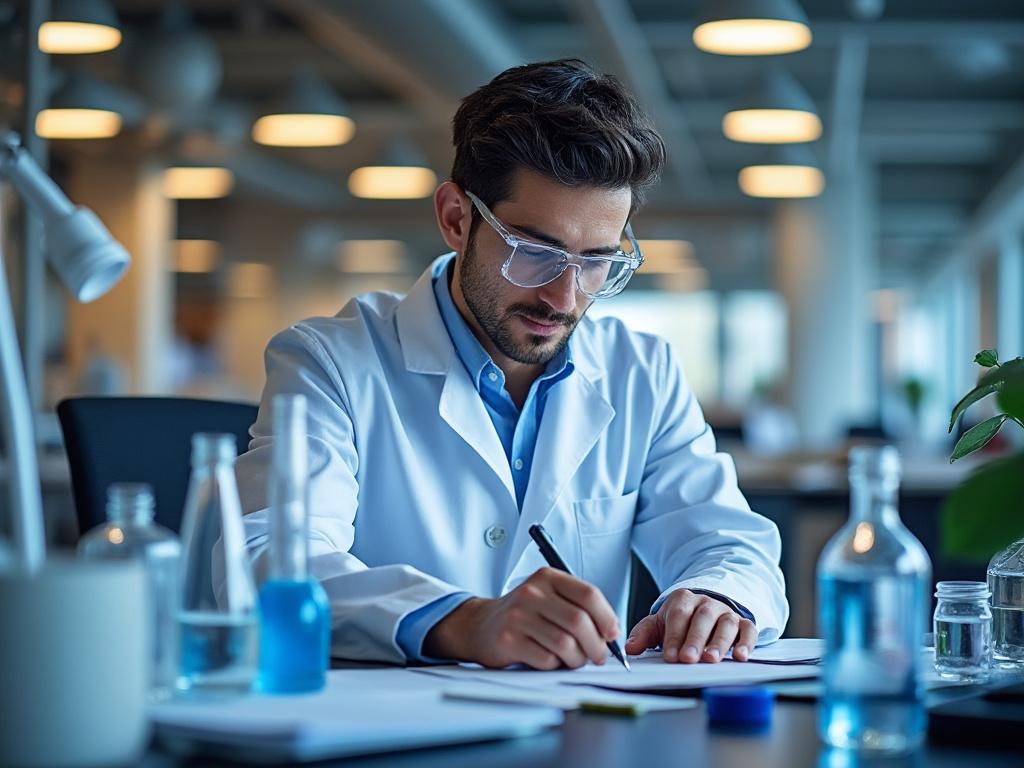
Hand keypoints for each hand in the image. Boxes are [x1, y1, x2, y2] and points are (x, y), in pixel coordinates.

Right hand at [422, 567, 619, 668]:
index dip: (607, 617)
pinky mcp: (508, 640)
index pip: (588, 594)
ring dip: (577, 659)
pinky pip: (546, 659)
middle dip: (596, 645)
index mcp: (547, 577)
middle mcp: (531, 592)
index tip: (612, 634)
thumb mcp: (549, 598)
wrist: (480, 625)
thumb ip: (578, 608)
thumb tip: (611, 634)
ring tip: (574, 660)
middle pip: (579, 621)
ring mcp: (517, 615)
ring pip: (565, 644)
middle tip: (598, 656)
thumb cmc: (524, 614)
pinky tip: (550, 660)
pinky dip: (555, 665)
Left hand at [623, 589, 756, 663]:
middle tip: (689, 659)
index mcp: (683, 600)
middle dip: (695, 640)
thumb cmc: (680, 620)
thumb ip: (644, 634)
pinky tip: (740, 656)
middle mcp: (707, 604)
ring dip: (719, 642)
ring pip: (726, 624)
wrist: (704, 606)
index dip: (674, 637)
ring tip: (712, 659)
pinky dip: (746, 643)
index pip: (679, 616)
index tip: (670, 657)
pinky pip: (748, 630)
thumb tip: (630, 648)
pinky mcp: (743, 623)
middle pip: (702, 619)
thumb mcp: (660, 623)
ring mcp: (726, 612)